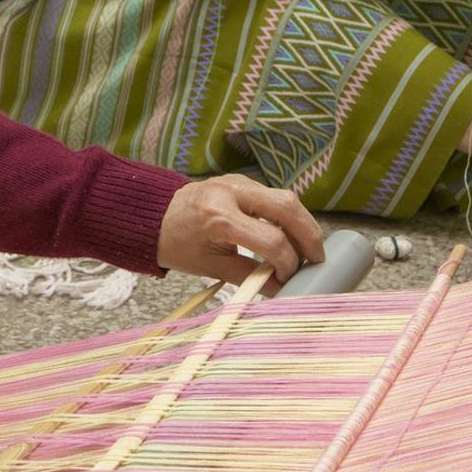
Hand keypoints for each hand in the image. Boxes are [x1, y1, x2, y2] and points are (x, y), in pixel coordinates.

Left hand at [157, 174, 324, 281]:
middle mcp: (231, 193)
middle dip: (309, 234)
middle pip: (286, 207)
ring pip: (285, 196)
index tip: (289, 278)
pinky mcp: (240, 179)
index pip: (271, 241)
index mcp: (219, 219)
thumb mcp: (211, 267)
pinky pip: (272, 195)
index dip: (288, 263)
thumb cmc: (178, 245)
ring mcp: (237, 181)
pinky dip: (286, 215)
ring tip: (309, 248)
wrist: (153, 217)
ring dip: (302, 223)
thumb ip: (250, 278)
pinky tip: (290, 234)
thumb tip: (284, 292)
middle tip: (318, 258)